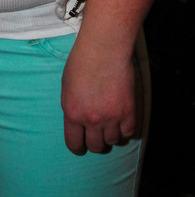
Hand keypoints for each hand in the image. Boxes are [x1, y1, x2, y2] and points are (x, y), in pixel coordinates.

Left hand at [60, 38, 135, 154]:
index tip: (81, 147)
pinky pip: (129, 132)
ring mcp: (111, 117)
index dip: (78, 148)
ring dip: (112, 136)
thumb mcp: (66, 87)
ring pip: (113, 141)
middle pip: (96, 146)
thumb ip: (71, 106)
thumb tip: (77, 120)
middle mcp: (91, 120)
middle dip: (96, 144)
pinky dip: (126, 130)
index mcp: (72, 113)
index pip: (74, 143)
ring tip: (111, 125)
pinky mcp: (128, 112)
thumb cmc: (81, 62)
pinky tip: (123, 122)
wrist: (103, 49)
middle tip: (98, 137)